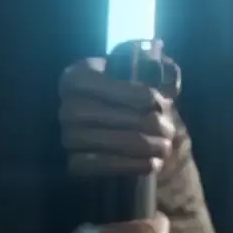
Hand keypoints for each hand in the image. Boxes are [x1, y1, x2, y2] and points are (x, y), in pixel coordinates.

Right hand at [57, 55, 182, 177]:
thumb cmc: (138, 98)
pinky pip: (97, 166)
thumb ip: (153, 65)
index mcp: (76, 77)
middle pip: (93, 114)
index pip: (92, 81)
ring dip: (137, 145)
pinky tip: (152, 163)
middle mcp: (66, 107)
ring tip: (164, 146)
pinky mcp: (74, 164)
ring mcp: (67, 137)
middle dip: (136, 122)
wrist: (133, 132)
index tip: (157, 102)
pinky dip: (127, 165)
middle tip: (166, 128)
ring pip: (96, 140)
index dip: (126, 92)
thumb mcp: (146, 74)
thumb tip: (163, 67)